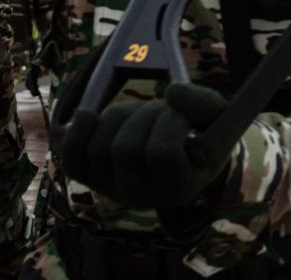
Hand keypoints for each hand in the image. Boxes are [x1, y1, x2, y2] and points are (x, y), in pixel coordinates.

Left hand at [60, 82, 232, 209]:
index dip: (171, 121)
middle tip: (164, 111)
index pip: (161, 153)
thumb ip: (205, 103)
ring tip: (141, 115)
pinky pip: (72, 158)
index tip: (184, 114)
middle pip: (125, 149)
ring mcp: (113, 190)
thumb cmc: (201, 132)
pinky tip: (89, 116)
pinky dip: (77, 133)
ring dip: (120, 116)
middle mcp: (142, 198)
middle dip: (145, 115)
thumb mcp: (218, 117)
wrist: (182, 150)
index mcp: (178, 189)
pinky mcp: (91, 179)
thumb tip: (172, 92)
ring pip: (99, 147)